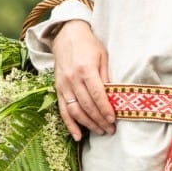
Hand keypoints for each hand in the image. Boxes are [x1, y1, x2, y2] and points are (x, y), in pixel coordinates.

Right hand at [52, 20, 117, 140]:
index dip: (105, 110)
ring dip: (88, 124)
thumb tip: (113, 98)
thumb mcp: (102, 57)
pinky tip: (77, 135)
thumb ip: (106, 77)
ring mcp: (63, 84)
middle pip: (87, 105)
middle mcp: (72, 78)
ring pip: (75, 110)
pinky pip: (63, 110)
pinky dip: (69, 124)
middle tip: (110, 129)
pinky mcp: (57, 88)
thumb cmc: (88, 45)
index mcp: (86, 69)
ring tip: (100, 131)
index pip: (97, 95)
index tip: (114, 120)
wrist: (67, 34)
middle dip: (100, 120)